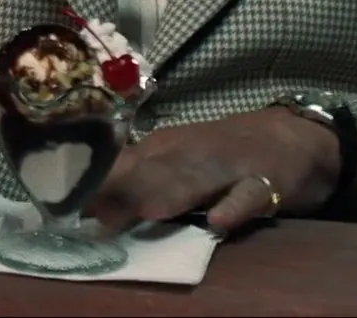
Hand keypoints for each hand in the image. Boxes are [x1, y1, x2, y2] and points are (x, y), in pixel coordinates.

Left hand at [86, 107, 342, 234]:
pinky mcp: (267, 181)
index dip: (96, 180)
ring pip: (197, 180)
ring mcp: (230, 166)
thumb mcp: (177, 157)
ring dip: (169, 195)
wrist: (292, 134)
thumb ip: (139, 179)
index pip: (123, 162)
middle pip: (152, 172)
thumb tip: (89, 205)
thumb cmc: (222, 151)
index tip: (64, 197)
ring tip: (143, 213)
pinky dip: (234, 207)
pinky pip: (249, 196)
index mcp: (166, 148)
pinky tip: (218, 222)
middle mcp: (191, 152)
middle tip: (90, 211)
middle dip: (122, 190)